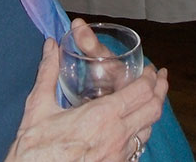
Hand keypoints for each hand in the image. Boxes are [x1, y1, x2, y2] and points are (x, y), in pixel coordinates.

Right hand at [6, 38, 167, 161]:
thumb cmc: (34, 150)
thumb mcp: (38, 108)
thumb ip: (47, 73)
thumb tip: (50, 45)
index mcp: (101, 115)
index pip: (142, 91)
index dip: (151, 78)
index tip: (150, 69)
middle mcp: (117, 136)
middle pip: (153, 109)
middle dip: (161, 90)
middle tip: (161, 79)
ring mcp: (119, 155)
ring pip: (148, 130)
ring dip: (151, 112)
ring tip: (150, 100)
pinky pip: (137, 148)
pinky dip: (140, 133)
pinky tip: (133, 126)